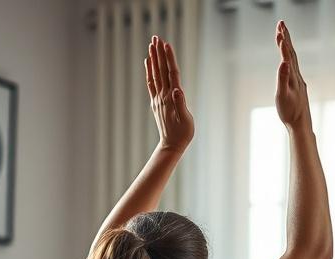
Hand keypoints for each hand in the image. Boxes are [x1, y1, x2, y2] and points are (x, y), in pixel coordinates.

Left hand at [146, 35, 193, 151]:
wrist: (171, 145)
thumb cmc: (183, 134)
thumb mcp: (186, 120)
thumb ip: (181, 104)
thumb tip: (177, 90)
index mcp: (172, 97)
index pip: (171, 73)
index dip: (169, 58)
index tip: (166, 44)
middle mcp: (163, 95)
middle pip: (161, 70)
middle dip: (159, 53)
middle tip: (156, 37)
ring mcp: (158, 98)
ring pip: (155, 74)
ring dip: (153, 58)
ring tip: (151, 44)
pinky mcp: (155, 102)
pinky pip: (151, 83)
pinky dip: (149, 71)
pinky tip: (148, 62)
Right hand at [274, 21, 310, 130]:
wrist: (301, 125)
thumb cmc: (290, 112)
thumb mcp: (283, 96)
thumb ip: (282, 78)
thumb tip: (283, 62)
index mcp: (292, 76)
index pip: (287, 55)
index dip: (283, 42)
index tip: (279, 29)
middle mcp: (297, 76)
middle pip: (291, 53)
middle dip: (286, 38)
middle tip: (281, 24)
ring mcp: (298, 81)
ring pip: (293, 60)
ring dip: (288, 46)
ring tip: (283, 36)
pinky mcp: (298, 87)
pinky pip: (293, 67)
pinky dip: (290, 58)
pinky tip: (289, 60)